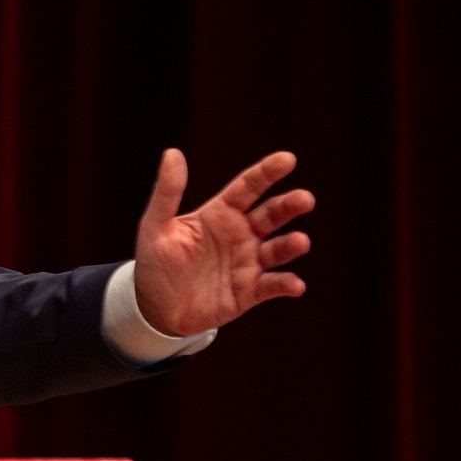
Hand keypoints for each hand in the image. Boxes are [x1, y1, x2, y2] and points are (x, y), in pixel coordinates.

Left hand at [132, 148, 313, 336]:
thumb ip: (167, 192)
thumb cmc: (156, 262)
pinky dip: (285, 284)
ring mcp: (248, 263)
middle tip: (305, 199)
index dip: (267, 173)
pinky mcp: (249, 291)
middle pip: (271, 215)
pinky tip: (295, 284)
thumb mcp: (156, 225)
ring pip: (277, 250)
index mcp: (220, 214)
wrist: (155, 308)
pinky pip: (272, 286)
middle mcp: (240, 235)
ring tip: (300, 241)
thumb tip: (172, 152)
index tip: (288, 159)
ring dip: (290, 245)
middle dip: (289, 206)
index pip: (248, 188)